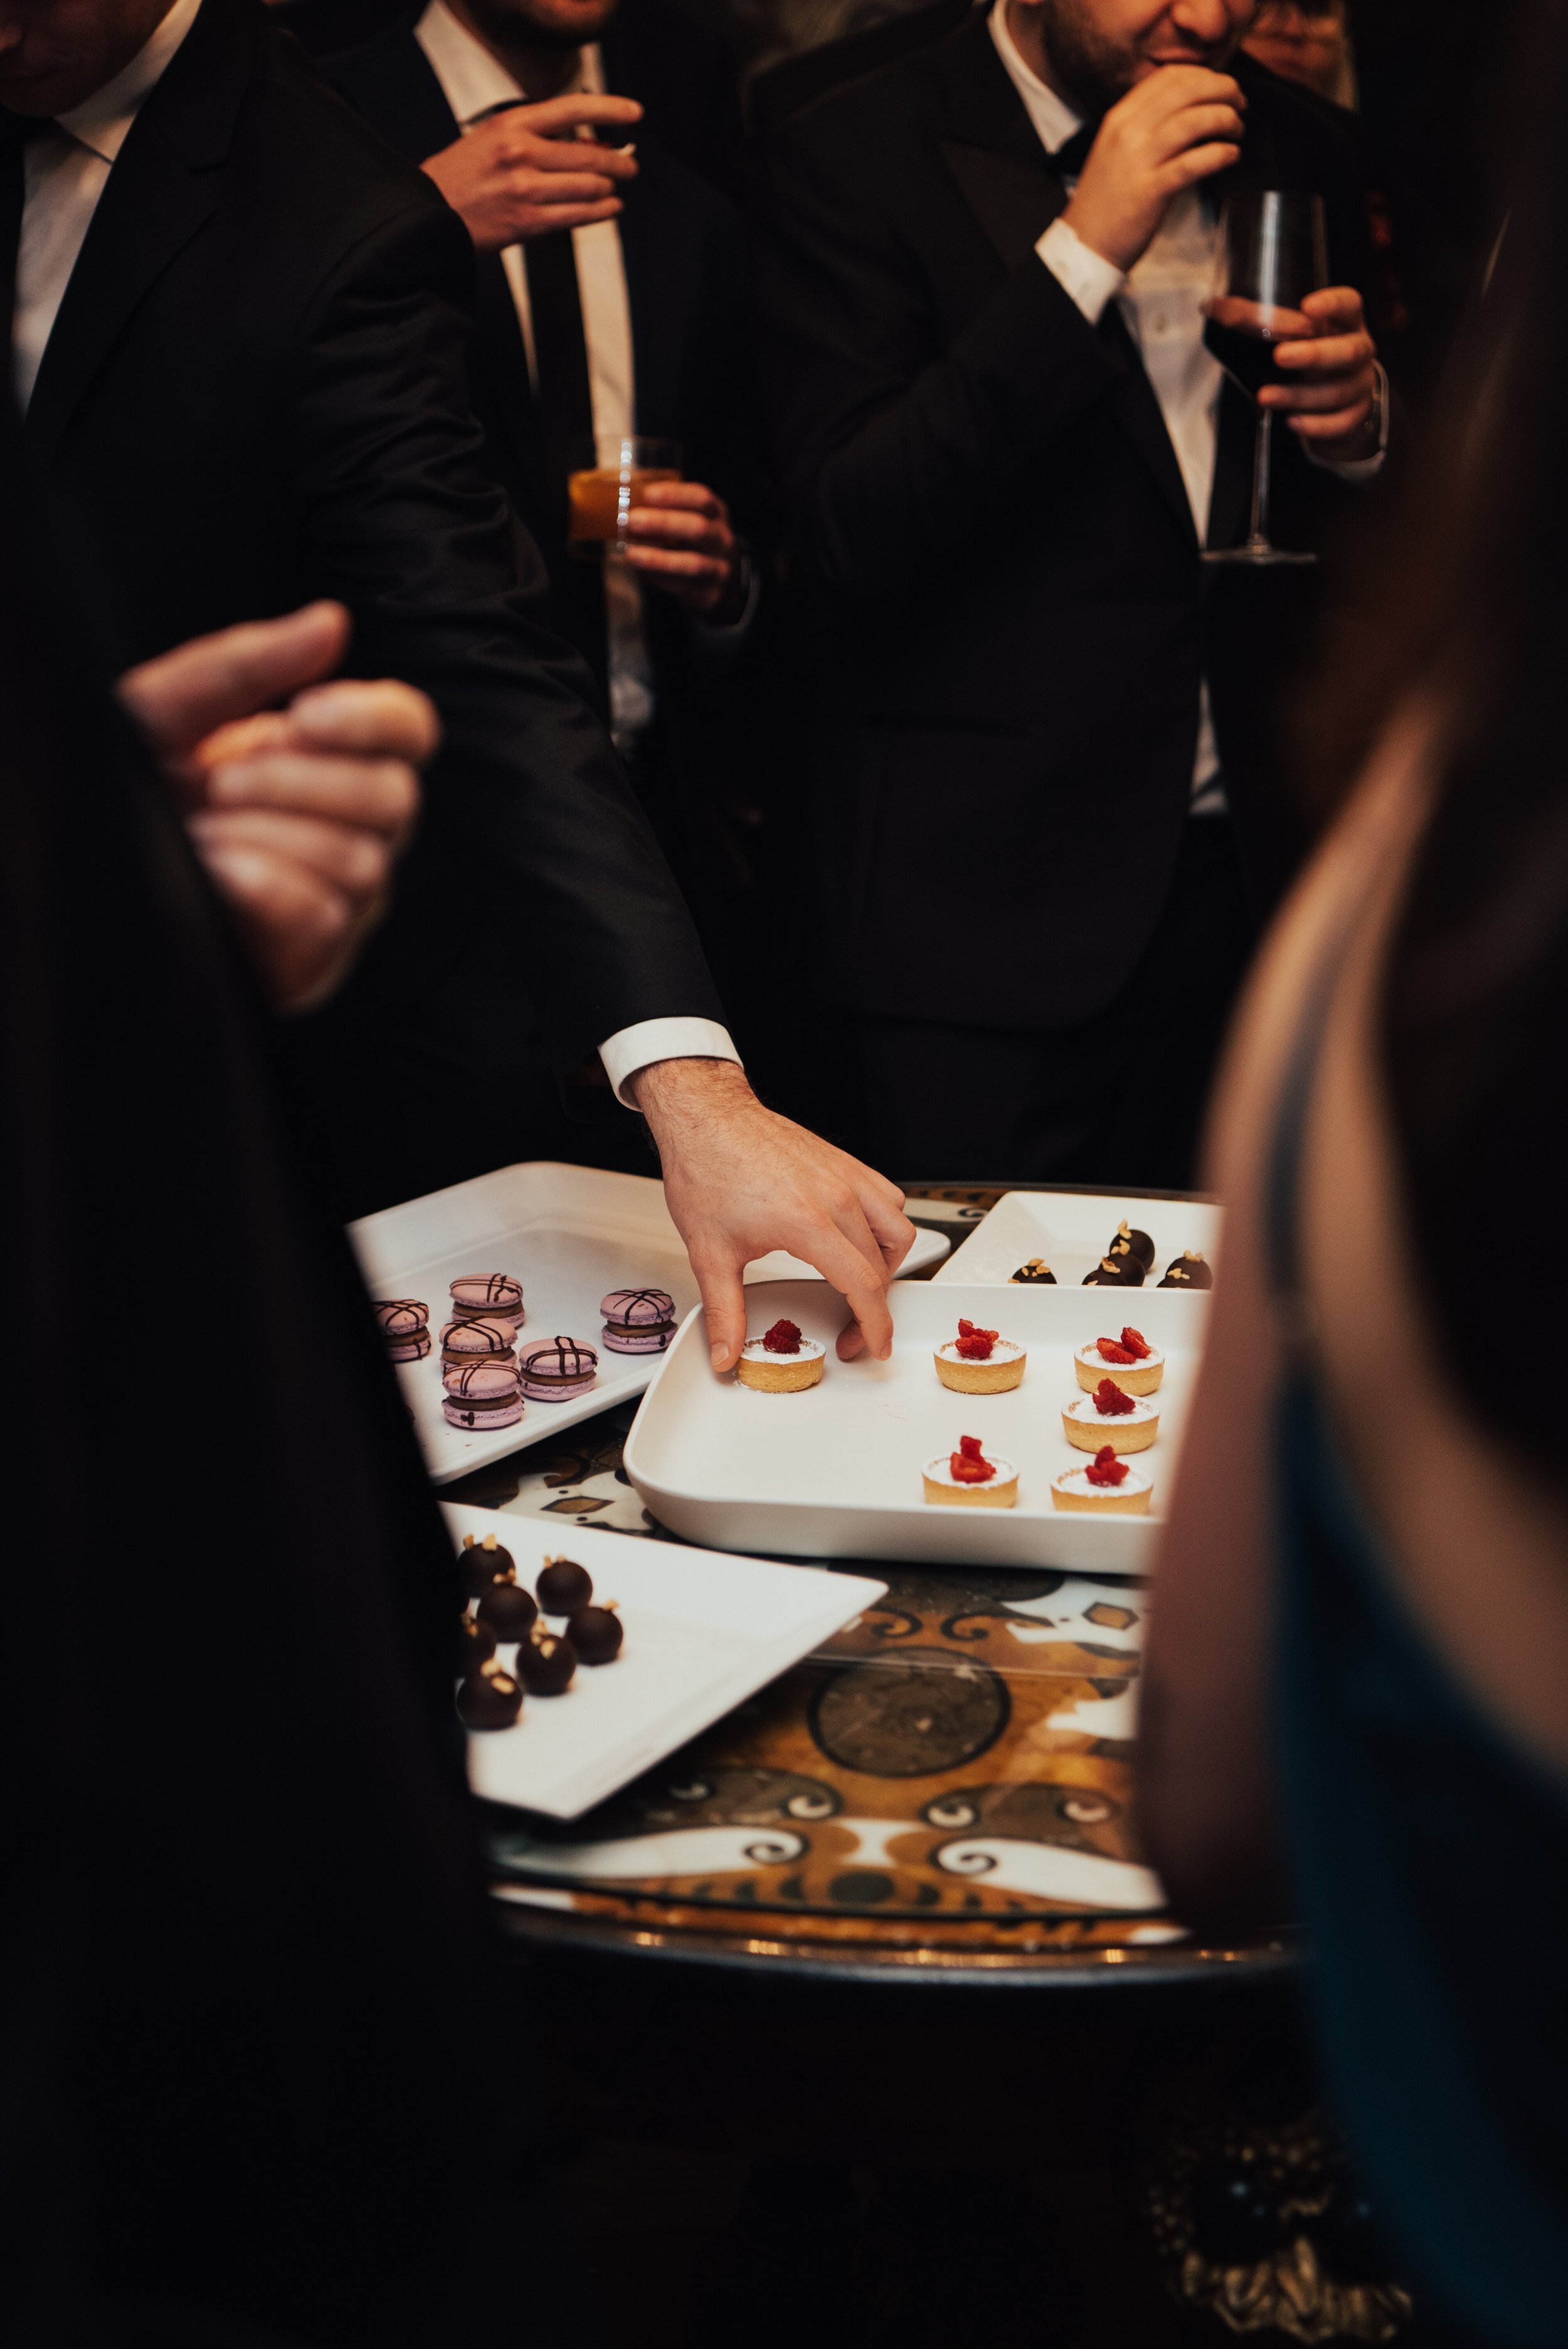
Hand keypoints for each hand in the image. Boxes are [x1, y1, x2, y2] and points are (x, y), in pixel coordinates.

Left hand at [118, 602, 436, 1013]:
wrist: (91, 874)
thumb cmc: (137, 789)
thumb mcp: (168, 711)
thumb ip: (246, 665)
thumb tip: (331, 620)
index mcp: (332, 759)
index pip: (410, 731)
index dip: (374, 721)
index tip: (304, 715)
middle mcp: (357, 828)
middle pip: (394, 798)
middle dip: (299, 784)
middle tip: (220, 782)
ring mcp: (347, 898)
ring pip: (360, 862)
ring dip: (267, 839)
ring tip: (202, 837)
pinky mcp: (319, 958)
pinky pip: (323, 917)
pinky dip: (263, 890)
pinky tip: (215, 880)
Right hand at [421, 93, 641, 250]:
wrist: (430, 210)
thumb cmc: (462, 175)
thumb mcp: (493, 138)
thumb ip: (536, 137)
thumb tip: (588, 142)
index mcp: (513, 124)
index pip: (574, 108)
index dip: (611, 109)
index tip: (634, 114)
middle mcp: (521, 152)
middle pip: (590, 154)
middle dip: (619, 161)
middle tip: (629, 166)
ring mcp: (525, 188)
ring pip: (589, 186)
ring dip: (609, 189)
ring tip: (614, 189)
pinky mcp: (528, 222)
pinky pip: (579, 216)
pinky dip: (602, 212)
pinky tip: (610, 208)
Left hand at [623, 481, 744, 618]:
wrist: (724, 587)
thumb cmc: (697, 546)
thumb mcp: (692, 522)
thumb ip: (668, 512)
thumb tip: (625, 502)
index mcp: (716, 514)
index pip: (701, 499)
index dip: (675, 495)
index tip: (648, 494)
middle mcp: (722, 540)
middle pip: (697, 528)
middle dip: (663, 523)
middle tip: (632, 520)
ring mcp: (719, 568)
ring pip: (691, 563)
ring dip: (658, 558)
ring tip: (631, 554)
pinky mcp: (711, 594)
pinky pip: (683, 587)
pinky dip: (658, 579)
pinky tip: (640, 572)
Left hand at [631, 1058, 915, 1368]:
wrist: (705, 1118)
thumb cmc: (707, 1169)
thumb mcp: (710, 1253)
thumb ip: (724, 1311)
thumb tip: (725, 1351)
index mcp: (808, 1222)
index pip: (864, 1286)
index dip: (874, 1325)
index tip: (874, 1345)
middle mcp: (837, 1196)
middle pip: (882, 1266)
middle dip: (873, 1307)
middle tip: (851, 1327)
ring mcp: (845, 1176)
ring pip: (897, 1228)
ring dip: (888, 1264)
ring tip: (863, 1284)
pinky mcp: (844, 1163)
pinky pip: (887, 1198)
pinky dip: (885, 1226)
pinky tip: (861, 1238)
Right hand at [1064, 66, 1244, 273]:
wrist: (1083, 245)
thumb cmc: (1107, 201)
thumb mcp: (1118, 150)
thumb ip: (1147, 126)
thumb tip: (1188, 109)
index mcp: (1120, 117)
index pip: (1169, 77)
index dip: (1203, 75)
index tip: (1220, 87)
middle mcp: (1128, 132)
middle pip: (1186, 91)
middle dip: (1222, 90)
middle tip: (1239, 103)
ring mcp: (1138, 161)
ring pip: (1193, 121)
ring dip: (1225, 119)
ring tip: (1237, 129)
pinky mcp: (1151, 192)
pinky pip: (1193, 163)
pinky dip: (1219, 154)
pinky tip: (1232, 155)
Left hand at [1259, 285, 1379, 458]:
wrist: (1335, 397)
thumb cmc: (1308, 355)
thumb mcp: (1287, 335)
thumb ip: (1254, 320)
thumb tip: (1210, 307)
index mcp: (1344, 322)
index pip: (1349, 303)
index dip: (1332, 303)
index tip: (1307, 306)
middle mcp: (1358, 349)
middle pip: (1347, 350)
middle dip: (1313, 354)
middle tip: (1279, 356)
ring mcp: (1360, 384)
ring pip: (1336, 391)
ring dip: (1298, 395)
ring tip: (1266, 396)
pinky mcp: (1356, 415)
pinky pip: (1340, 423)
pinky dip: (1315, 425)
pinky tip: (1292, 422)